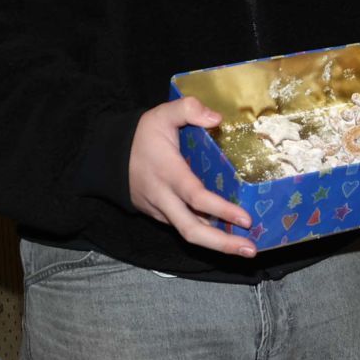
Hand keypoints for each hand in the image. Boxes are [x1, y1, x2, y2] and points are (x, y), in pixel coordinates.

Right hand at [127, 97, 256, 256]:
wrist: (108, 156)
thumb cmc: (140, 136)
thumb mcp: (162, 114)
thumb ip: (188, 109)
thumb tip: (217, 119)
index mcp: (168, 173)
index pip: (195, 197)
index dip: (221, 210)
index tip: (246, 218)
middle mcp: (164, 198)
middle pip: (191, 230)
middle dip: (222, 244)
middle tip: (250, 250)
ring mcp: (160, 211)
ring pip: (188, 233)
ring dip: (217, 244)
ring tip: (246, 248)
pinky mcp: (160, 216)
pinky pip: (184, 228)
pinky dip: (206, 234)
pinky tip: (228, 236)